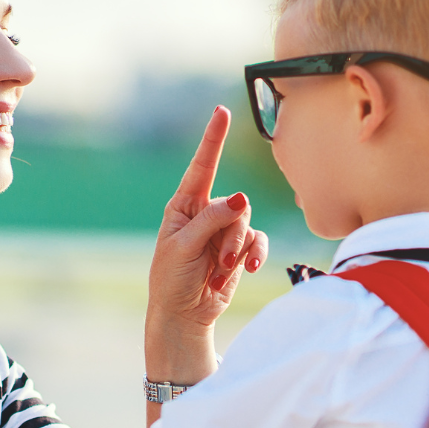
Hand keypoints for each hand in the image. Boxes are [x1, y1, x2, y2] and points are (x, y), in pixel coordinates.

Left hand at [146, 107, 269, 379]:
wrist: (182, 315)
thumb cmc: (171, 280)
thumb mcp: (183, 247)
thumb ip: (212, 221)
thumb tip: (242, 198)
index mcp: (183, 206)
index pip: (201, 167)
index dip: (213, 139)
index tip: (221, 112)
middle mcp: (205, 213)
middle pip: (234, 205)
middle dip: (229, 235)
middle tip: (219, 262)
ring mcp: (224, 231)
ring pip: (246, 224)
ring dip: (237, 251)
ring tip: (221, 273)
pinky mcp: (239, 250)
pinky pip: (256, 242)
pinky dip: (253, 255)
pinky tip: (248, 270)